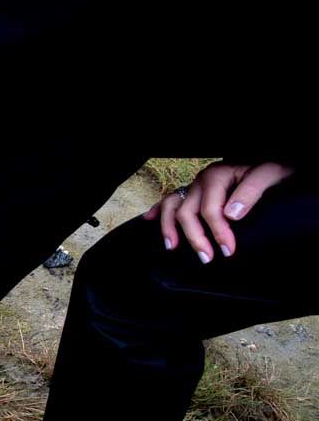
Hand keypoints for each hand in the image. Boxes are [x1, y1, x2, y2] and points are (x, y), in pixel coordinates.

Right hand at [143, 162, 293, 262]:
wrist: (267, 162)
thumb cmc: (270, 168)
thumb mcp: (268, 175)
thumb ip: (250, 192)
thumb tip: (231, 215)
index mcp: (217, 176)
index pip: (211, 210)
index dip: (218, 232)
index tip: (228, 250)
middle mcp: (201, 180)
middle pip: (187, 211)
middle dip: (194, 237)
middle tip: (206, 258)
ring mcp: (195, 186)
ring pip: (172, 206)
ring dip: (169, 227)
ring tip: (172, 246)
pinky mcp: (195, 191)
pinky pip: (171, 200)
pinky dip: (159, 210)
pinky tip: (150, 219)